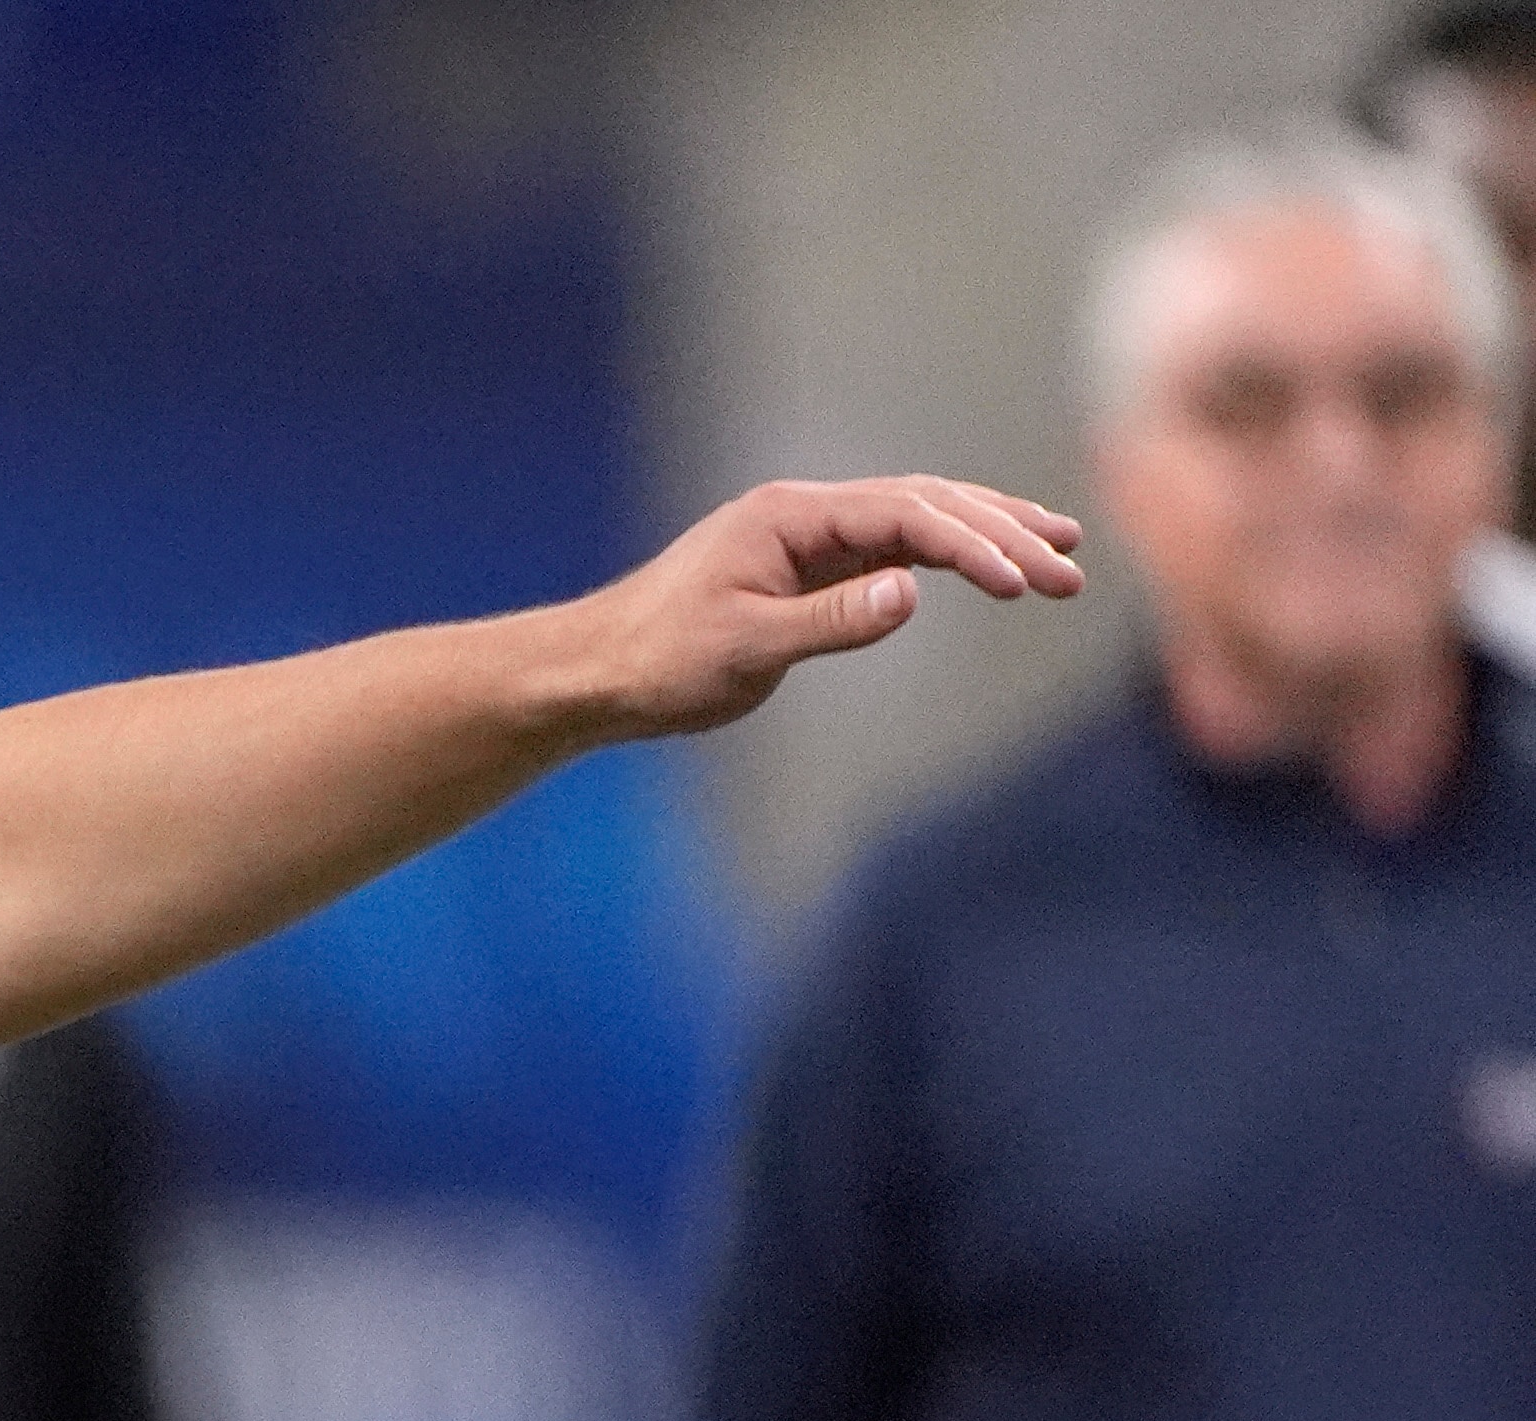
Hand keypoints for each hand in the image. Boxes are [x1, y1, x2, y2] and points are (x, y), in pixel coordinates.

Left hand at [571, 477, 1084, 738]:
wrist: (596, 670)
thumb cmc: (658, 662)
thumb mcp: (744, 651)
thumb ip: (830, 623)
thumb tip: (912, 591)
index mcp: (789, 516)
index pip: (905, 513)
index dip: (972, 544)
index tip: (1021, 581)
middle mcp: (804, 512)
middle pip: (926, 503)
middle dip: (1003, 532)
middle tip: (1070, 571)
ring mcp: (808, 535)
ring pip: (918, 518)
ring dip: (989, 533)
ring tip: (1060, 552)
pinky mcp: (809, 567)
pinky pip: (894, 546)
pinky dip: (948, 555)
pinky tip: (993, 566)